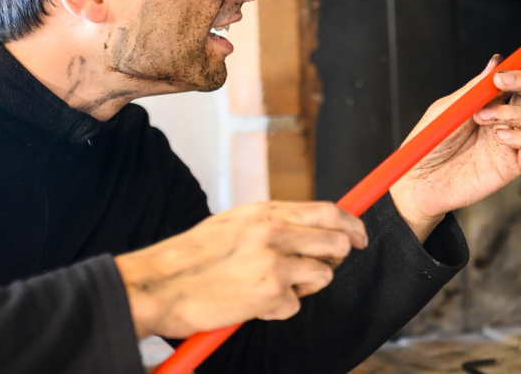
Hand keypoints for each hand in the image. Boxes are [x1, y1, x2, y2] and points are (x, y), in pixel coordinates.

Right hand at [113, 201, 367, 338]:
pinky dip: (278, 309)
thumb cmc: (193, 257)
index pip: (327, 210)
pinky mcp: (270, 295)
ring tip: (270, 287)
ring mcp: (274, 264)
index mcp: (265, 213)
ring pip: (323, 276)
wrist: (160, 284)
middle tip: (318, 268)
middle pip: (337, 242)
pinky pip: (296, 305)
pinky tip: (251, 303)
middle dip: (336, 258)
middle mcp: (274, 233)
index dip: (351, 224)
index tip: (360, 236)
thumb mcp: (234, 225)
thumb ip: (272, 224)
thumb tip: (311, 228)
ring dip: (304, 287)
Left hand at [389, 42, 520, 240]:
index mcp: (491, 98)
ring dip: (512, 112)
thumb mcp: (448, 108)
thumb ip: (475, 87)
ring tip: (481, 119)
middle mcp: (507, 116)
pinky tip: (499, 137)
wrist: (420, 181)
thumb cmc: (429, 143)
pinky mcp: (515, 164)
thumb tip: (498, 61)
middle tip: (501, 82)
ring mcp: (513, 140)